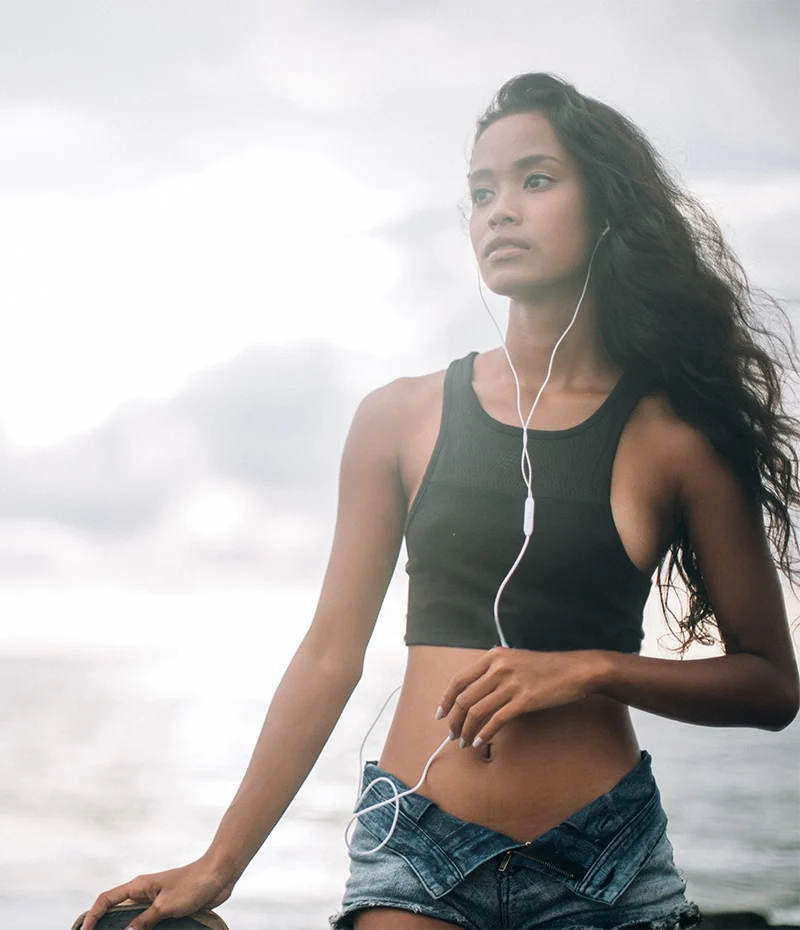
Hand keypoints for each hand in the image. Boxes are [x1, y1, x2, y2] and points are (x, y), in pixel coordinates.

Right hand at [80, 855, 235, 929]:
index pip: (107, 900)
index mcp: (139, 886)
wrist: (218, 875)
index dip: (92, 916)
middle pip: (116, 911)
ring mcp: (155, 901)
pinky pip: (148, 923)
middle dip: (105, 926)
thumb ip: (145, 921)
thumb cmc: (193, 884)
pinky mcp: (168, 908)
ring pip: (133, 919)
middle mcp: (144, 893)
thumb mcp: (166, 905)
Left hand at [437, 646, 604, 747]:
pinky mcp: (524, 699)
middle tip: (452, 735)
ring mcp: (511, 683)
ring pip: (477, 711)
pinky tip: (480, 742)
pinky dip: (484, 734)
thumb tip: (474, 694)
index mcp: (493, 657)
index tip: (441, 715)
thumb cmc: (545, 668)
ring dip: (466, 730)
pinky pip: (496, 720)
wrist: (575, 670)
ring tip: (463, 742)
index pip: (459, 680)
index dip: (446, 700)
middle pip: (465, 698)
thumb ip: (493, 672)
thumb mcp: (514, 660)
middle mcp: (498, 668)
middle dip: (454, 720)